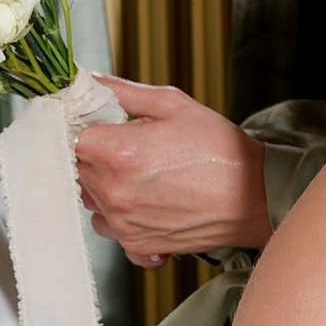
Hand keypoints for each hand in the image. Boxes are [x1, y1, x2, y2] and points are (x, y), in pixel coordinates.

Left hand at [75, 82, 273, 264]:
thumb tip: (88, 81)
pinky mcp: (136, 244)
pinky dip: (122, 217)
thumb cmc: (219, 150)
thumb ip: (122, 92)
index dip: (86, 128)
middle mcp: (114, 192)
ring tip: (143, 175)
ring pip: (90, 199)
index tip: (103, 126)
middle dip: (98, 156)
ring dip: (106, 186)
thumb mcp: (172, 105)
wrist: (255, 196)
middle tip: (133, 147)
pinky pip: (110, 228)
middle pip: (77, 169)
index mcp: (118, 153)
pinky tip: (147, 203)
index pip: (71, 137)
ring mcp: (123, 222)